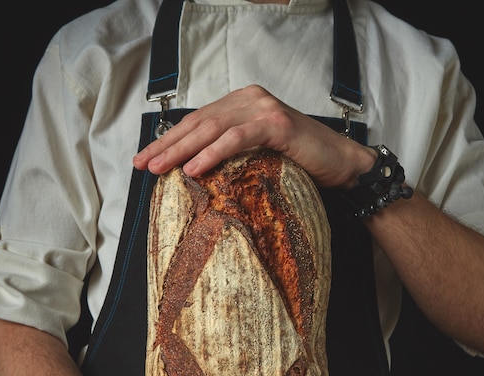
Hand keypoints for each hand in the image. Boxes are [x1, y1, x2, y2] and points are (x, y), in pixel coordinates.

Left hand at [133, 84, 374, 188]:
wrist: (341, 164)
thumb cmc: (299, 163)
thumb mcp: (257, 154)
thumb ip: (230, 150)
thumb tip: (194, 168)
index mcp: (241, 104)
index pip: (197, 121)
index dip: (169, 139)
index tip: (145, 158)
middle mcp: (248, 99)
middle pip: (198, 123)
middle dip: (166, 145)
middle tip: (142, 164)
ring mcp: (262, 108)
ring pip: (211, 129)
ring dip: (181, 150)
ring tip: (158, 168)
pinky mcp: (276, 123)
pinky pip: (236, 138)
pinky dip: (213, 153)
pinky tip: (193, 168)